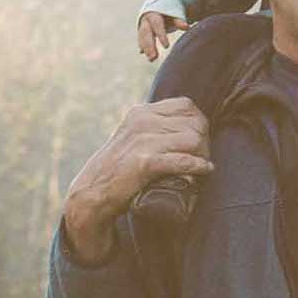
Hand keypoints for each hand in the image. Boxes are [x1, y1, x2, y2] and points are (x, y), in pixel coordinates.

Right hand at [61, 98, 212, 265]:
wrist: (92, 192)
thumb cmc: (118, 169)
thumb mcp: (133, 138)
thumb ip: (154, 128)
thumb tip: (190, 126)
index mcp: (140, 113)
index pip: (186, 105)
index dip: (199, 123)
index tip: (200, 140)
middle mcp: (141, 121)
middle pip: (194, 122)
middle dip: (204, 141)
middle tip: (203, 158)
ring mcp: (142, 141)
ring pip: (193, 139)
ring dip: (203, 155)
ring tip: (201, 166)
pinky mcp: (144, 163)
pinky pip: (183, 160)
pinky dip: (197, 167)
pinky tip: (203, 171)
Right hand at [137, 9, 181, 61]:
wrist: (155, 10)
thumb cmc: (167, 15)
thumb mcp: (172, 17)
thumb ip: (178, 22)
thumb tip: (187, 27)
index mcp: (155, 15)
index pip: (158, 26)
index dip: (161, 36)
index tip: (167, 46)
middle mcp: (146, 21)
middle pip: (147, 34)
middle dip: (150, 46)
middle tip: (154, 57)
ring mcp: (142, 27)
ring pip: (142, 38)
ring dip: (146, 49)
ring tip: (151, 59)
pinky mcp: (141, 32)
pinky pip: (140, 40)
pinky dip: (142, 46)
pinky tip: (142, 53)